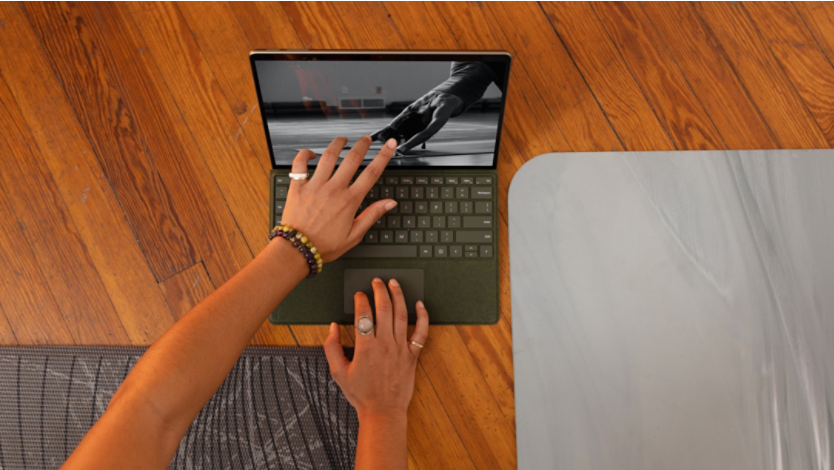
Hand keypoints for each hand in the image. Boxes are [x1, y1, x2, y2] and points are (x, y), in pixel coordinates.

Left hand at [279, 136, 397, 261]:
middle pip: (352, 159)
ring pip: (328, 156)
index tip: (389, 145)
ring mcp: (315, 186)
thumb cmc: (324, 245)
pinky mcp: (298, 187)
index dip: (383, 156)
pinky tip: (311, 153)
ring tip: (343, 139)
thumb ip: (372, 215)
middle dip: (362, 145)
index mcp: (349, 201)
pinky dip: (305, 154)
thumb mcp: (354, 235)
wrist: (298, 249)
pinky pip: (300, 164)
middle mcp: (333, 189)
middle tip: (367, 139)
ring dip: (337, 144)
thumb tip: (389, 203)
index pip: (372, 173)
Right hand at [324, 278, 428, 419]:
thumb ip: (331, 347)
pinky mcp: (412, 355)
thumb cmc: (362, 394)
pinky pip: (421, 332)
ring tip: (394, 284)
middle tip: (376, 281)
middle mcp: (385, 344)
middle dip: (379, 290)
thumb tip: (332, 328)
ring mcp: (401, 348)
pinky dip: (422, 316)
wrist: (383, 411)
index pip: (364, 314)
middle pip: (384, 308)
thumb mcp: (338, 372)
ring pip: (401, 315)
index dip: (361, 300)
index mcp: (366, 347)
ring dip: (398, 296)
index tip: (359, 295)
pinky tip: (419, 305)